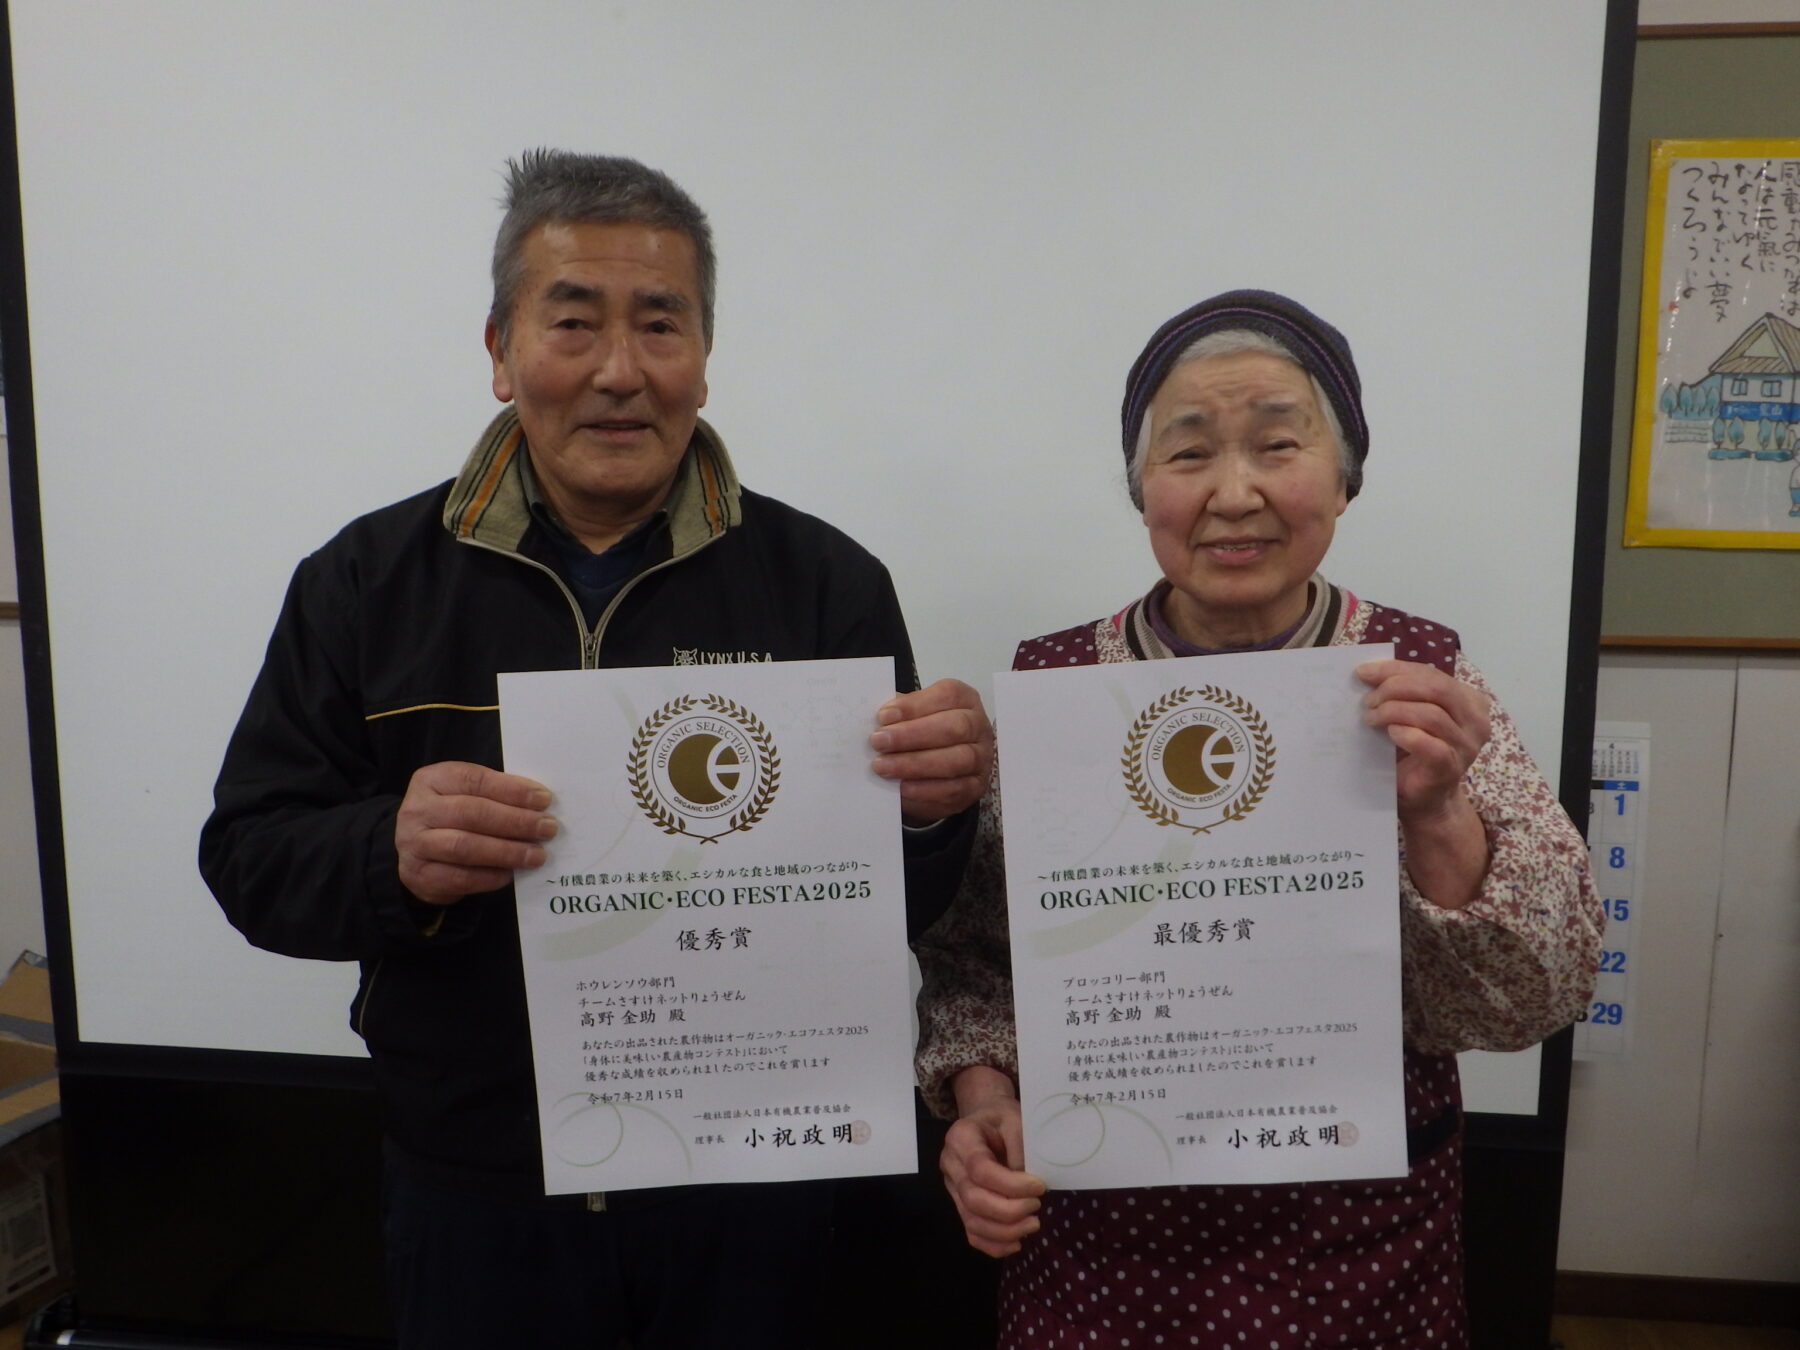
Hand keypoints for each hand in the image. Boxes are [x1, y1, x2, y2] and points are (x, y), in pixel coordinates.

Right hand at [395, 761, 556, 905]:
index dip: (511, 790)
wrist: (416, 852)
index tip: (544, 799)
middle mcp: (417, 810)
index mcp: (432, 780)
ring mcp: (414, 844)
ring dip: (507, 851)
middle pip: (471, 812)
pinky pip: (460, 877)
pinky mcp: (419, 876)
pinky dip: (490, 876)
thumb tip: (540, 805)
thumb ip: (495, 795)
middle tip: (547, 828)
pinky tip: (511, 873)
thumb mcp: (464, 795)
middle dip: (515, 821)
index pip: (474, 780)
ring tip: (536, 855)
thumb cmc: (452, 817)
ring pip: (464, 846)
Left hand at [869, 679, 994, 826]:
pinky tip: (901, 787)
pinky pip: (953, 790)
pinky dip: (924, 790)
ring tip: (883, 766)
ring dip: (914, 764)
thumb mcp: (913, 716)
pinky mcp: (975, 787)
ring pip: (955, 761)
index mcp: (964, 700)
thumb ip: (899, 714)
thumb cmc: (924, 734)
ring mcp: (981, 759)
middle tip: (879, 741)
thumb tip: (873, 719)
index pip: (948, 695)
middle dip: (912, 735)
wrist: (937, 770)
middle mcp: (978, 727)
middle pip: (954, 727)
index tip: (884, 715)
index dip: (915, 705)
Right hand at [941, 1066, 1044, 1257]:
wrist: (986, 1120)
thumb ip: (1020, 1148)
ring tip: (1032, 1225)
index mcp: (961, 1137)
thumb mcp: (1016, 1120)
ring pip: (971, 1221)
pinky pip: (971, 1232)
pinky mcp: (960, 1205)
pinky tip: (1016, 1242)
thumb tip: (1029, 1185)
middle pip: (973, 1199)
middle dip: (1008, 1211)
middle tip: (1036, 1206)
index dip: (1011, 1184)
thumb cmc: (1003, 1119)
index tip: (1039, 1186)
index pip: (980, 1169)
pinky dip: (993, 1245)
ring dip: (1004, 1231)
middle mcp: (951, 1164)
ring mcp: (952, 1188)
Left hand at [1356, 659, 1490, 908]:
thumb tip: (1367, 672)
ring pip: (1432, 714)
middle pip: (1436, 688)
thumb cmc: (1413, 754)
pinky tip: (1390, 734)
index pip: (1432, 674)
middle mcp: (1475, 721)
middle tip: (1367, 699)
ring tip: (1371, 718)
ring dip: (1394, 711)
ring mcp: (1466, 746)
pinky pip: (1432, 746)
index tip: (1363, 672)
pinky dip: (1407, 735)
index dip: (1396, 669)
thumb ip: (1402, 693)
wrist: (1424, 801)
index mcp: (1469, 701)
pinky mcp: (1451, 768)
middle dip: (1395, 687)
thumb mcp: (1410, 715)